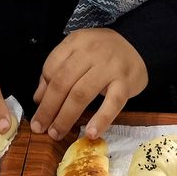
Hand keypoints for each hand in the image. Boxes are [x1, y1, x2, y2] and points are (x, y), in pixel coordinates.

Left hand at [31, 28, 147, 140]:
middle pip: (63, 82)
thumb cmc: (102, 53)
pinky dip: (101, 119)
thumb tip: (38, 99)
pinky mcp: (125, 82)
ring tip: (57, 134)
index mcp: (75, 42)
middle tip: (40, 129)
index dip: (42, 93)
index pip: (51, 67)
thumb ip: (57, 71)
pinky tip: (90, 133)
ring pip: (82, 94)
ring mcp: (109, 66)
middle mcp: (91, 51)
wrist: (138, 45)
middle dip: (49, 108)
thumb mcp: (78, 53)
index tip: (38, 112)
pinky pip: (112, 103)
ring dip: (66, 117)